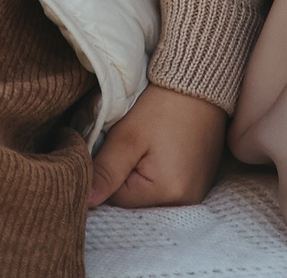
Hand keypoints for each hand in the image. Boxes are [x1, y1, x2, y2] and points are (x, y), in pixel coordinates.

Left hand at [90, 85, 228, 207]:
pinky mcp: (199, 184)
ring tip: (152, 145)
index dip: (110, 171)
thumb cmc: (162, 107)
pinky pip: (167, 187)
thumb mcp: (127, 137)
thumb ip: (106, 171)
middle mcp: (186, 202)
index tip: (120, 146)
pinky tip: (163, 150)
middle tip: (136, 144)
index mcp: (167, 193)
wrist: (198, 85)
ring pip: (150, 194)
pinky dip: (159, 173)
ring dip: (143, 174)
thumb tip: (87, 201)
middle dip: (127, 174)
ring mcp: (195, 194)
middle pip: (136, 200)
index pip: (117, 198)